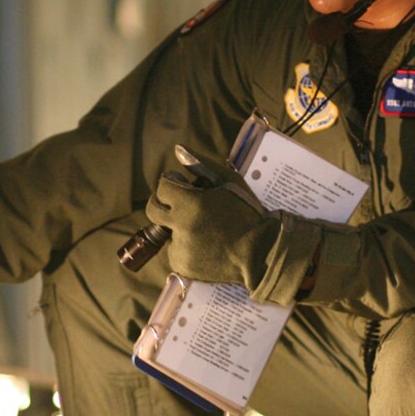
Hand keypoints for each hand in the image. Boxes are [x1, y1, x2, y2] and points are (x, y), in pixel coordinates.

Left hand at [145, 166, 280, 290]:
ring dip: (179, 227)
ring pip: (167, 232)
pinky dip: (185, 247)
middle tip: (181, 205)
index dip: (172, 183)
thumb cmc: (247, 213)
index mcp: (190, 204)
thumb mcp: (229, 182)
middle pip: (153, 211)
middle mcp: (180, 227)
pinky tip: (205, 245)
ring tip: (204, 230)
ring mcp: (180, 248)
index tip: (182, 185)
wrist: (261, 252)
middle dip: (163, 204)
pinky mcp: (182, 265)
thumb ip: (201, 164)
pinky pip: (176, 251)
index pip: (162, 187)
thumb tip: (177, 149)